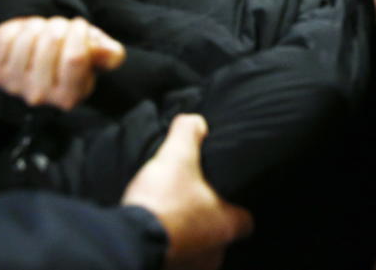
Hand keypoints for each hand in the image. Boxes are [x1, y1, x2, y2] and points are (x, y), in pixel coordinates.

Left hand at [0, 16, 125, 109]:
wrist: (40, 65)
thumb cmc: (71, 56)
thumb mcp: (96, 55)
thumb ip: (108, 54)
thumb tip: (110, 52)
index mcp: (70, 96)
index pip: (75, 57)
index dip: (80, 32)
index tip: (80, 26)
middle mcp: (40, 96)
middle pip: (51, 42)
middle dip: (59, 25)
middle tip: (61, 27)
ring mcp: (13, 86)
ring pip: (27, 37)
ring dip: (37, 26)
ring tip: (42, 32)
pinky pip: (3, 37)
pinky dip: (15, 28)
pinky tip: (23, 36)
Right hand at [122, 115, 253, 269]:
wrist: (128, 240)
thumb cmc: (162, 202)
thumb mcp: (177, 156)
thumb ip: (189, 133)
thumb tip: (196, 121)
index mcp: (226, 224)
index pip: (247, 221)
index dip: (237, 207)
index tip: (225, 195)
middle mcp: (215, 252)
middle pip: (220, 237)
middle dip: (206, 222)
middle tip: (188, 203)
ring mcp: (192, 267)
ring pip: (198, 251)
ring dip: (185, 237)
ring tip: (168, 218)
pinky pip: (176, 260)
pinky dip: (168, 248)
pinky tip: (153, 232)